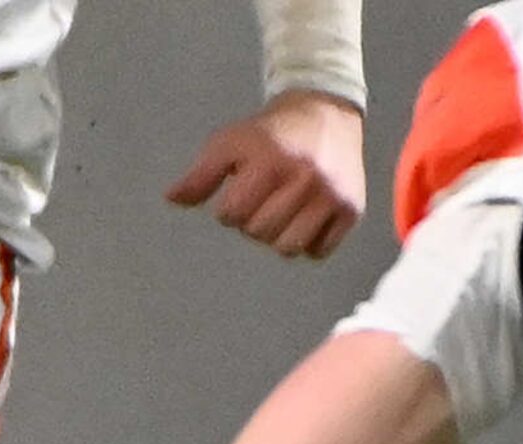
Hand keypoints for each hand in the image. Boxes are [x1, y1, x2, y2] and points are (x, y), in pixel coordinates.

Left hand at [166, 90, 364, 259]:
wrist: (325, 113)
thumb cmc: (270, 134)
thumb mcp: (228, 144)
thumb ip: (199, 175)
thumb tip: (171, 199)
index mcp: (273, 162)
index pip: (232, 215)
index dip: (230, 207)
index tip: (242, 189)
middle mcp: (306, 179)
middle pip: (259, 233)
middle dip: (253, 220)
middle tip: (265, 197)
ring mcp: (332, 195)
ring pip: (288, 248)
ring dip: (277, 236)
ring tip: (282, 209)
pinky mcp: (352, 209)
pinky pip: (318, 251)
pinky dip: (307, 243)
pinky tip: (305, 218)